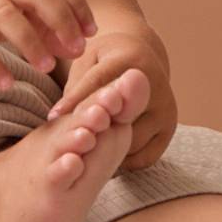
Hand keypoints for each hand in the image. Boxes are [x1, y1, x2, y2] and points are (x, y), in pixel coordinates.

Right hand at [0, 0, 99, 90]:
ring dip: (30, 42)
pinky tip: (5, 84)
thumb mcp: (5, 4)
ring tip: (46, 68)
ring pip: (5, 15)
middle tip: (76, 51)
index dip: (76, 5)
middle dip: (61, 20)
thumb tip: (73, 45)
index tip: (90, 33)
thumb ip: (38, 21)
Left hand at [46, 27, 176, 171]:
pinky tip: (107, 151)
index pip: (101, 85)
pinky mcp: (169, 130)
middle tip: (70, 140)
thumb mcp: (86, 62)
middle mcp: (154, 87)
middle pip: (119, 121)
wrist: (139, 60)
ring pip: (130, 144)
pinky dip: (123, 161)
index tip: (53, 116)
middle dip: (93, 132)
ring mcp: (165, 110)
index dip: (76, 101)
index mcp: (132, 63)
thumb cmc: (104, 61)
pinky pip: (143, 158)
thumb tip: (58, 118)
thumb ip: (77, 87)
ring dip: (106, 150)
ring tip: (85, 144)